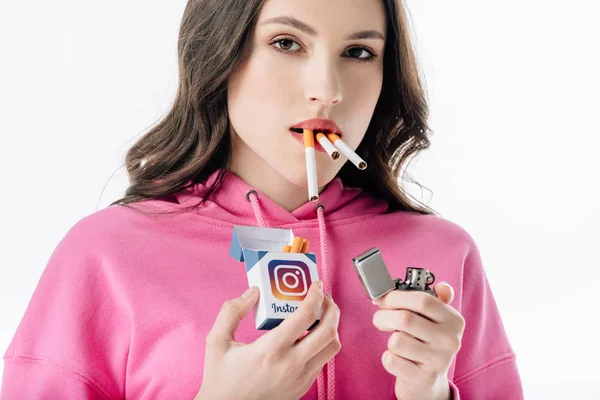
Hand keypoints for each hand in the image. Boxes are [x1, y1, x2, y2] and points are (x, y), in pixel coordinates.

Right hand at [194, 281, 340, 399]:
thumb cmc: (220, 378)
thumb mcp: (217, 341)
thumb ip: (232, 311)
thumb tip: (253, 292)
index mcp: (270, 350)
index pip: (305, 316)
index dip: (315, 296)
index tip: (316, 285)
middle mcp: (290, 364)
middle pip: (328, 331)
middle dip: (332, 309)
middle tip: (323, 298)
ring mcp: (300, 378)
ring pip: (332, 347)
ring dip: (331, 327)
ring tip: (320, 316)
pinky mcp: (303, 387)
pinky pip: (323, 361)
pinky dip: (322, 344)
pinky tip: (309, 336)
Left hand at [372, 282, 464, 399]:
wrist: (428, 382)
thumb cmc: (426, 343)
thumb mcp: (435, 321)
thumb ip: (435, 299)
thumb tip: (442, 286)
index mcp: (454, 320)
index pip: (423, 300)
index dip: (397, 297)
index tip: (384, 300)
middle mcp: (450, 340)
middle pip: (405, 318)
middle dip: (383, 316)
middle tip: (380, 319)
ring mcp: (438, 361)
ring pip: (396, 340)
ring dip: (389, 341)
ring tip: (397, 343)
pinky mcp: (423, 378)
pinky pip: (391, 360)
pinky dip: (389, 358)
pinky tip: (399, 360)